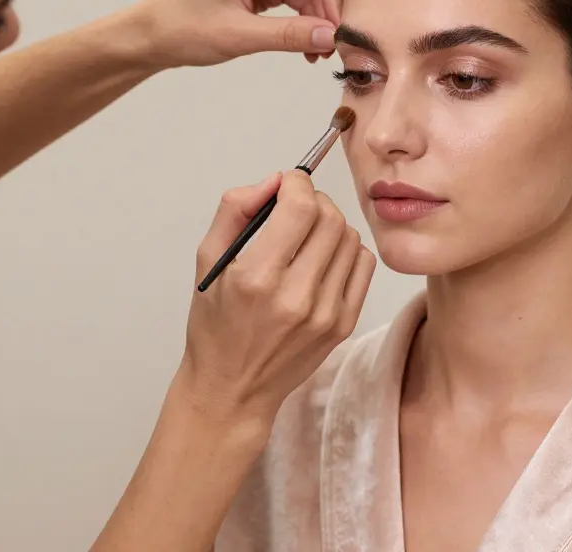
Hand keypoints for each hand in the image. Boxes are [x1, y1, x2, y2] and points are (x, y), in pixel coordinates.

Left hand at [134, 0, 341, 69]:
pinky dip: (304, 17)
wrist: (152, 35)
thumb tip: (331, 37)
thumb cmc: (182, 28)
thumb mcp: (239, 35)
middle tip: (335, 43)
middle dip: (327, 5)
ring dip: (317, 16)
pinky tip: (308, 44)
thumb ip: (288, 35)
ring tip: (319, 51)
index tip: (341, 26)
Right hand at [178, 170, 375, 425]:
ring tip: (306, 237)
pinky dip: (346, 250)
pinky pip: (363, 265)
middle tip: (296, 208)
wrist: (233, 389)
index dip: (296, 183)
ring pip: (350, 238)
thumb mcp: (207, 263)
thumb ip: (235, 211)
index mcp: (256, 278)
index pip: (300, 208)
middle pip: (330, 219)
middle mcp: (295, 297)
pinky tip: (323, 259)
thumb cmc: (216, 327)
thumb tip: (273, 182)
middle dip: (313, 200)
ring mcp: (325, 313)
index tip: (287, 184)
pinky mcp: (344, 324)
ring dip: (330, 224)